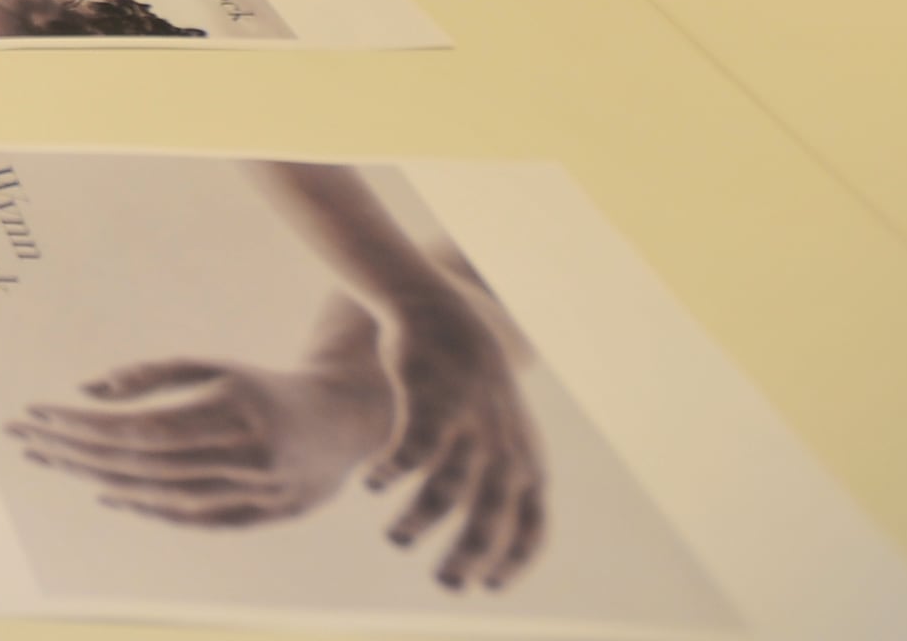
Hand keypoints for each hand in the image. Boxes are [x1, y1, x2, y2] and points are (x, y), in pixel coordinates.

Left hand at [10, 296, 396, 528]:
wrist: (346, 422)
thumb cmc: (265, 385)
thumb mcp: (213, 366)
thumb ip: (153, 375)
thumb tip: (86, 389)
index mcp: (234, 411)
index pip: (140, 430)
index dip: (84, 427)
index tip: (37, 413)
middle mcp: (245, 458)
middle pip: (140, 464)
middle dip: (73, 450)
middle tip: (23, 433)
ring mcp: (256, 494)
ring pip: (159, 495)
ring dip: (96, 477)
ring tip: (47, 457)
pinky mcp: (261, 517)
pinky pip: (190, 519)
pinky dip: (144, 507)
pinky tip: (103, 491)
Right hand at [364, 262, 547, 591]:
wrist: (448, 320)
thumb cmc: (472, 390)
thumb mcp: (504, 437)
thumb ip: (502, 485)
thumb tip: (486, 542)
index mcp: (528, 464)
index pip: (532, 529)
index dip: (511, 564)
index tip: (485, 585)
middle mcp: (504, 449)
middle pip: (489, 520)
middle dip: (466, 558)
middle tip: (444, 583)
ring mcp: (470, 425)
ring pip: (446, 491)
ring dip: (419, 522)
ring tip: (398, 539)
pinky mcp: (432, 401)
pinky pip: (412, 450)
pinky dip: (394, 472)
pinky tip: (375, 481)